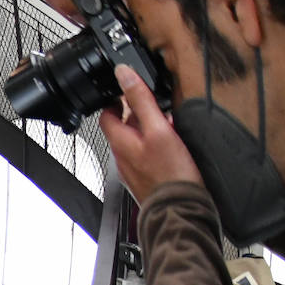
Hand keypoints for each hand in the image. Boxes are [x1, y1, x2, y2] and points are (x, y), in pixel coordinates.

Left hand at [100, 65, 203, 203]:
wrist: (179, 209)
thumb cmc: (169, 174)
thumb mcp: (158, 129)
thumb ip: (141, 101)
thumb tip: (124, 75)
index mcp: (120, 143)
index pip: (106, 115)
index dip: (114, 99)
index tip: (125, 89)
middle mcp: (122, 157)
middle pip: (122, 127)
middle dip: (136, 112)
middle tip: (153, 100)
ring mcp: (134, 169)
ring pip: (136, 140)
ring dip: (148, 127)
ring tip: (167, 119)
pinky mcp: (147, 177)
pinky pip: (147, 154)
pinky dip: (156, 143)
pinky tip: (174, 142)